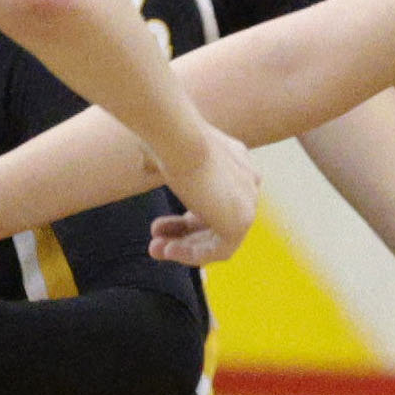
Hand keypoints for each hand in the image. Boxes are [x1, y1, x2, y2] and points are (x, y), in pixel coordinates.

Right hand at [154, 124, 263, 266]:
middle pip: (217, 220)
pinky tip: (169, 251)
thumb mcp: (165, 148)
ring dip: (186, 248)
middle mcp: (247, 181)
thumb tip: (146, 165)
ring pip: (219, 238)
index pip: (215, 199)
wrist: (179, 140)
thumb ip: (164, 161)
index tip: (157, 226)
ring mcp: (248, 202)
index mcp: (236, 161)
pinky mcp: (243, 221)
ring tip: (155, 250)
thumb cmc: (165, 139)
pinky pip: (221, 250)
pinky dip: (194, 254)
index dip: (186, 219)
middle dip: (183, 235)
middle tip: (155, 242)